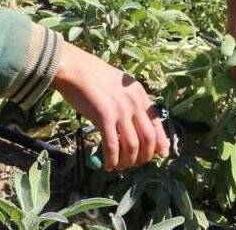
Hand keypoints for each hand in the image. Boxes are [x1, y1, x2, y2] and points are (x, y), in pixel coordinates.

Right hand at [52, 40, 168, 170]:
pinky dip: (112, 159)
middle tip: (135, 164)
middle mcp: (134, 102)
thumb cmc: (94, 77)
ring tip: (120, 167)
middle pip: (148, 138)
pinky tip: (108, 165)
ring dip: (128, 161)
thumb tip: (136, 125)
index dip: (160, 142)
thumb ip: (131, 102)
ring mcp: (120, 110)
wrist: (74, 68)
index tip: (161, 155)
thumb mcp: (121, 85)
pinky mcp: (104, 117)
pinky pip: (113, 145)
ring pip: (132, 145)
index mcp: (140, 94)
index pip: (157, 123)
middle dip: (144, 156)